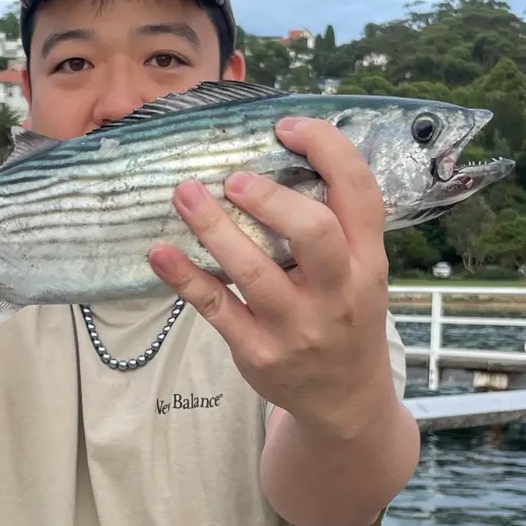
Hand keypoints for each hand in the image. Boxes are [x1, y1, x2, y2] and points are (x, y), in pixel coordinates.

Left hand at [148, 116, 394, 434]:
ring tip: (185, 194)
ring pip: (254, 272)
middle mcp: (338, 292)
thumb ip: (332, 222)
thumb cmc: (344, 314)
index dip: (328, 150)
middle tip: (236, 178)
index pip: (361, 194)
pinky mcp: (258, 351)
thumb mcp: (360, 271)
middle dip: (272, 199)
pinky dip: (184, 279)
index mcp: (367, 261)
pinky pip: (217, 308)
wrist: (346, 400)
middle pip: (314, 233)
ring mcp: (297, 326)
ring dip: (214, 229)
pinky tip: (159, 251)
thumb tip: (275, 151)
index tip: (288, 126)